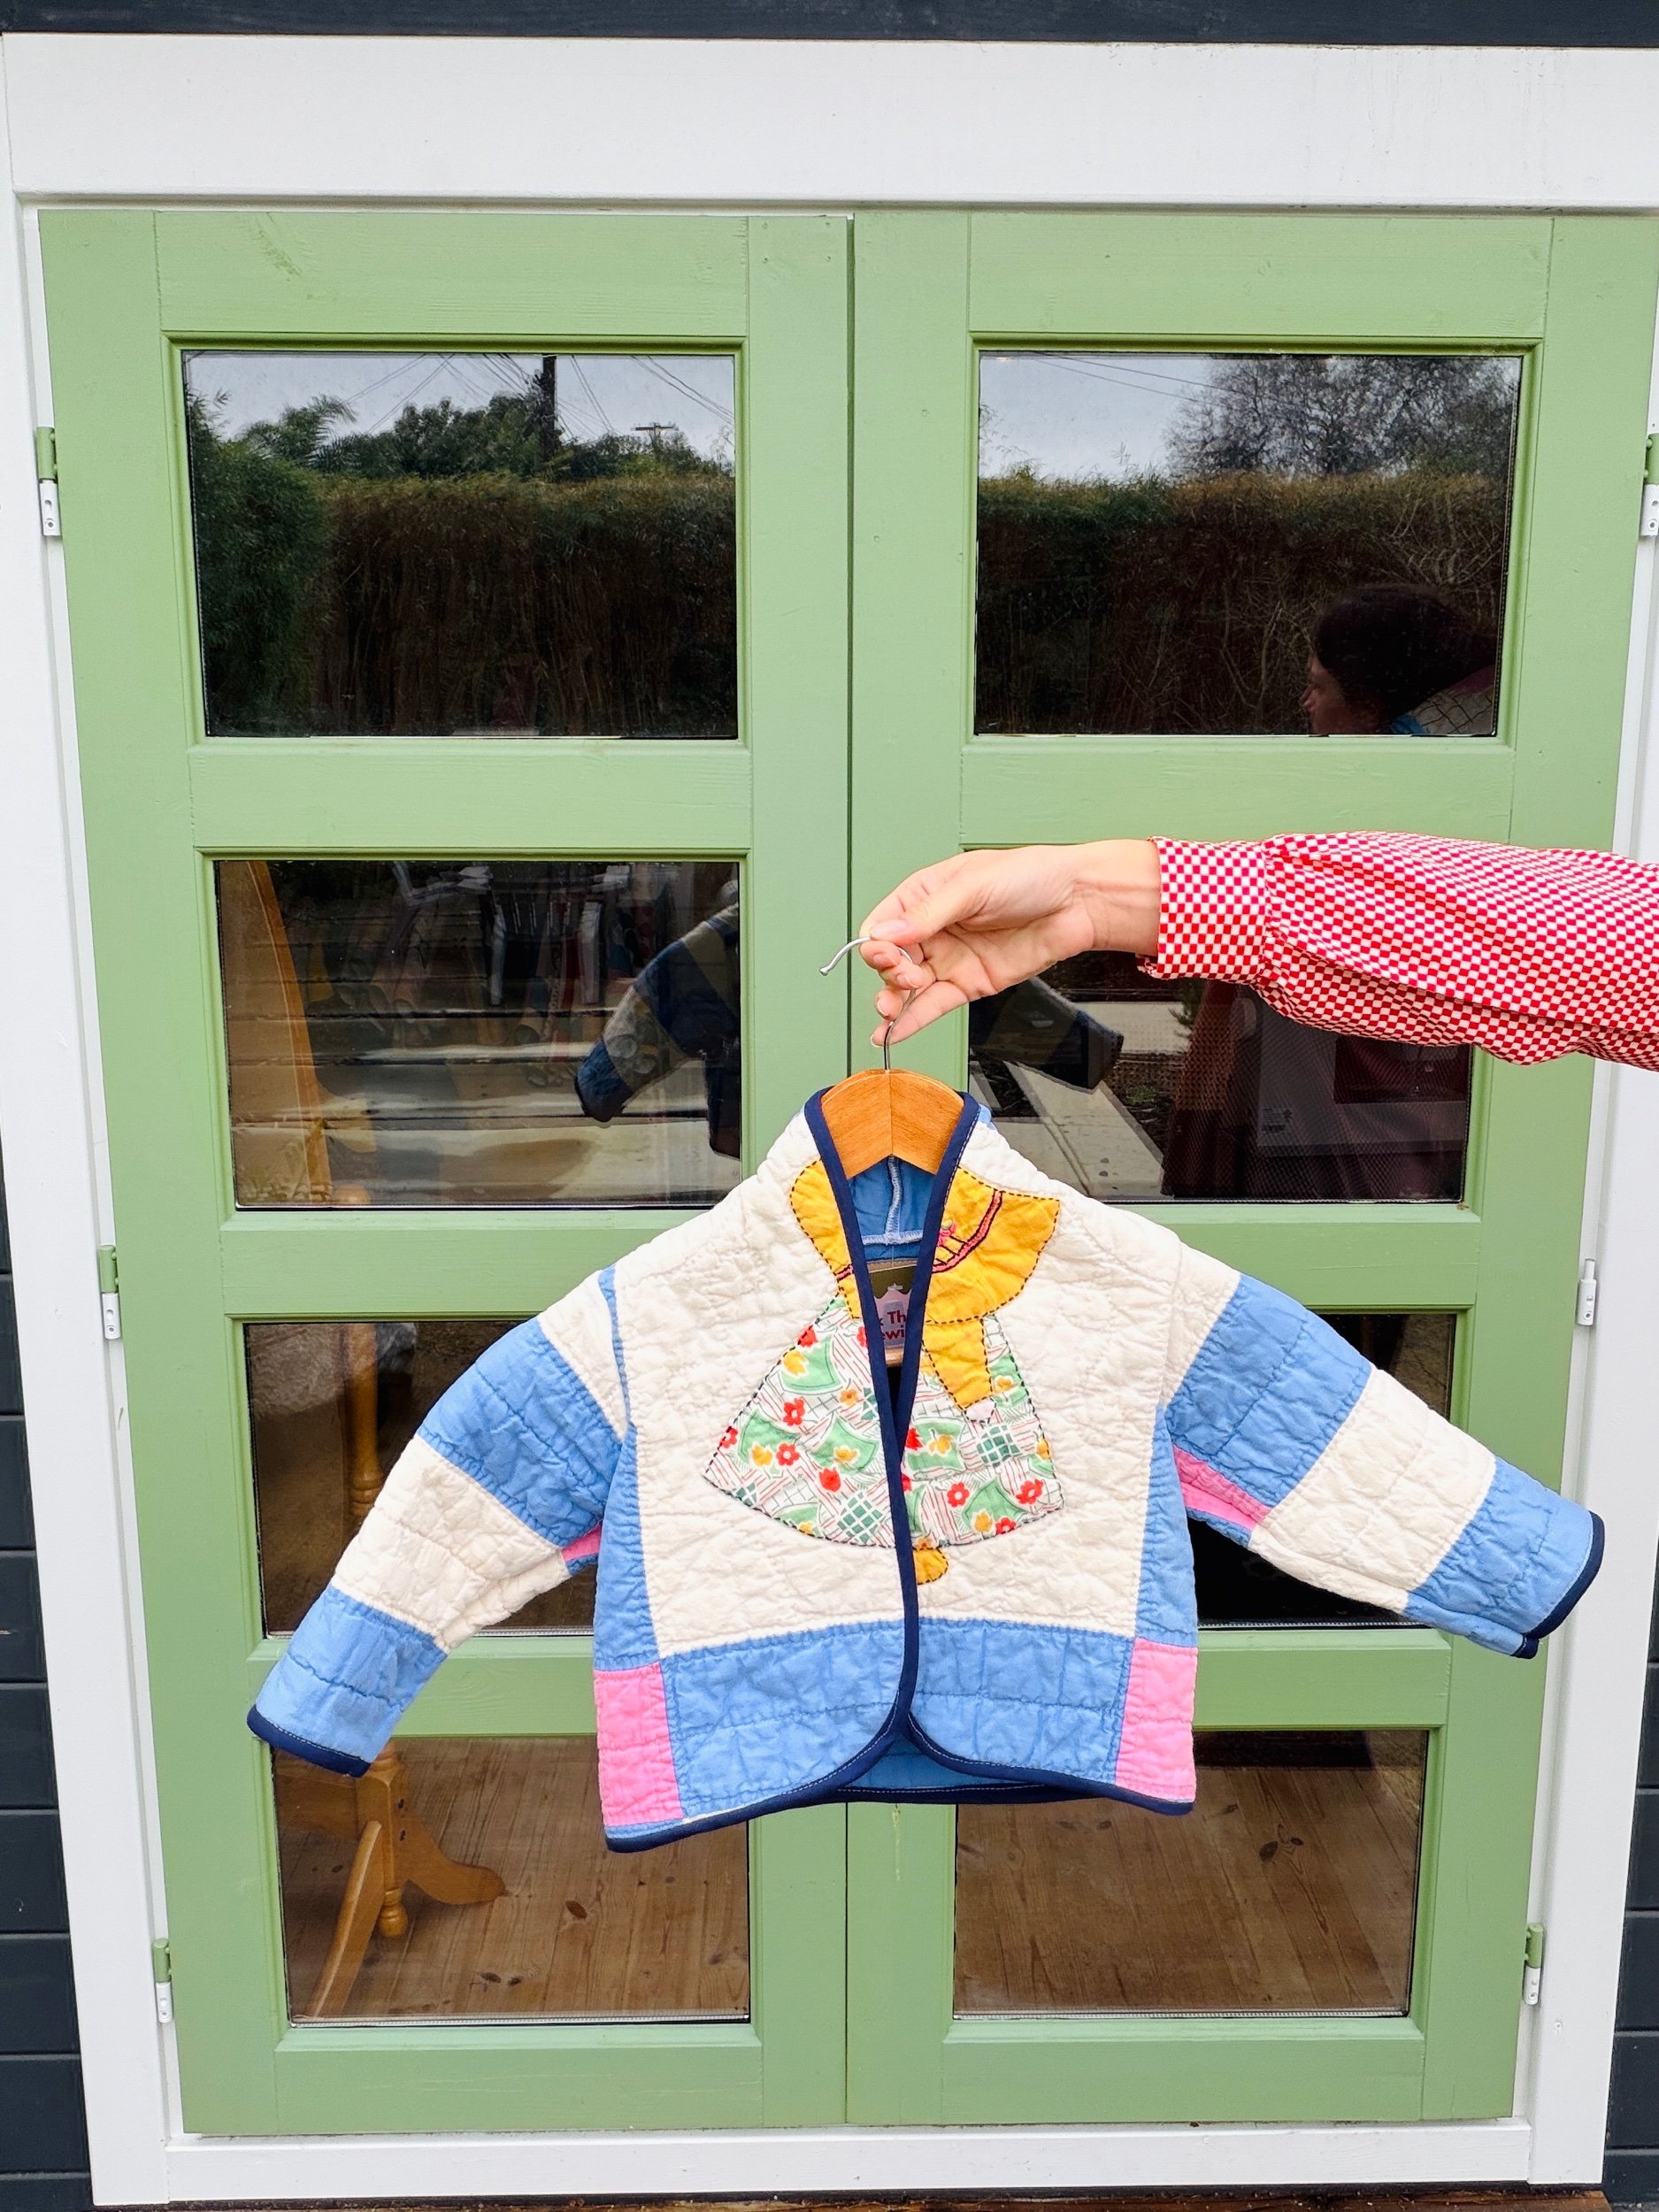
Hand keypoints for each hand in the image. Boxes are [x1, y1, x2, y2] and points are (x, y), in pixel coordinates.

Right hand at [857, 841, 1160, 1043]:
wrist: (1078, 902)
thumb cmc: (1031, 876)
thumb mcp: (973, 886)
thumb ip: (927, 913)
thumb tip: (885, 932)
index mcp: (925, 895)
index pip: (882, 925)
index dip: (877, 944)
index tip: (887, 954)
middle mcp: (933, 929)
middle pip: (890, 960)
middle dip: (889, 972)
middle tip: (905, 976)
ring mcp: (950, 959)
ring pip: (906, 987)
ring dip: (892, 1001)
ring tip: (888, 1010)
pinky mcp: (969, 984)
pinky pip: (932, 1006)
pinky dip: (911, 1021)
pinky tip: (892, 1031)